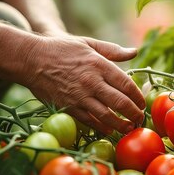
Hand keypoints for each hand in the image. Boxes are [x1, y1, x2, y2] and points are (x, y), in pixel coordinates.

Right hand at [22, 34, 144, 134]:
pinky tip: (109, 130)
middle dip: (134, 114)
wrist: (31, 60)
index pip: (127, 84)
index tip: (142, 103)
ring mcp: (79, 97)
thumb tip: (134, 51)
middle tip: (140, 119)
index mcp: (99, 65)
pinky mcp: (68, 107)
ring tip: (128, 128)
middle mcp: (91, 82)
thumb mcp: (88, 44)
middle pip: (121, 103)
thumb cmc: (61, 49)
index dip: (138, 97)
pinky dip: (102, 128)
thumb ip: (112, 50)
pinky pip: (89, 121)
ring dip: (121, 125)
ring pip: (107, 116)